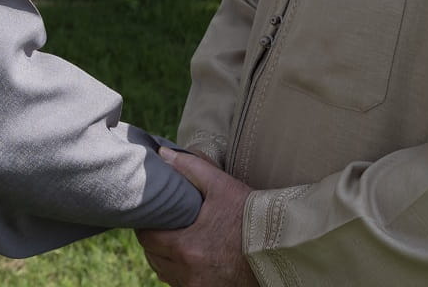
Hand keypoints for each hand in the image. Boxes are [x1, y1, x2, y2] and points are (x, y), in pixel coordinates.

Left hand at [136, 146, 257, 286]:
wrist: (281, 245)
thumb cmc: (250, 215)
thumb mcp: (221, 186)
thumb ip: (189, 168)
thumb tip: (162, 153)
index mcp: (186, 247)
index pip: (146, 239)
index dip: (145, 226)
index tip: (152, 216)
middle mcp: (189, 273)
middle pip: (154, 258)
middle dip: (155, 242)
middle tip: (163, 226)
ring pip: (166, 273)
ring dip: (166, 259)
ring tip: (176, 240)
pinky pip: (183, 284)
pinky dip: (182, 272)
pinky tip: (192, 257)